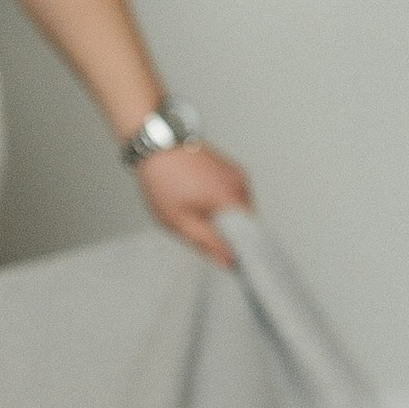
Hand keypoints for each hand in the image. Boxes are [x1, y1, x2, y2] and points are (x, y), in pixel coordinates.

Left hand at [133, 139, 252, 267]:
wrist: (156, 145)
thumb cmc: (163, 181)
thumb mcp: (180, 221)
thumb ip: (209, 244)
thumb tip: (230, 262)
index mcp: (232, 199)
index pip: (252, 238)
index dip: (241, 251)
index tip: (226, 259)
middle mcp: (242, 185)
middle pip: (245, 224)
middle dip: (226, 233)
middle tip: (198, 228)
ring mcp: (238, 174)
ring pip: (238, 210)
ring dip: (222, 217)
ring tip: (194, 206)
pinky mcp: (232, 168)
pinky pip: (233, 195)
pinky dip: (220, 202)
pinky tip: (198, 196)